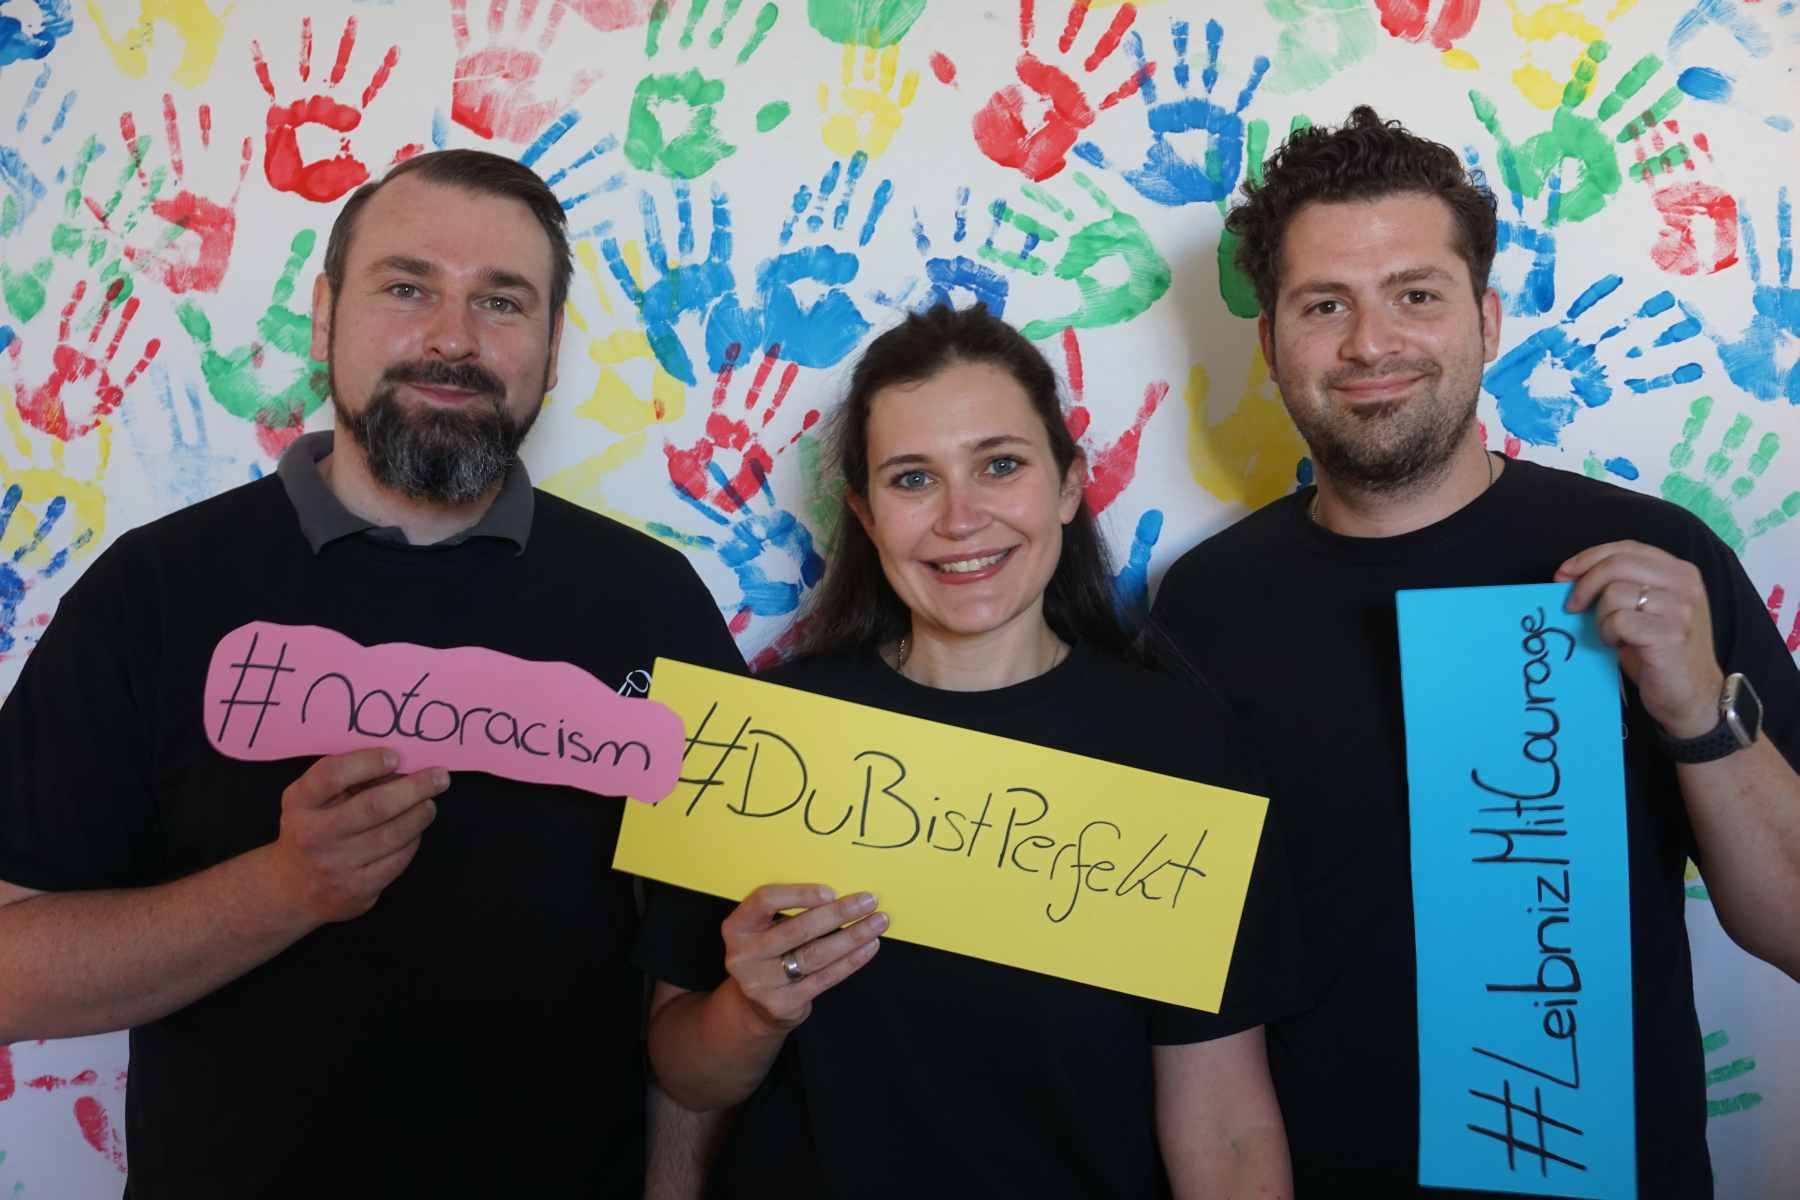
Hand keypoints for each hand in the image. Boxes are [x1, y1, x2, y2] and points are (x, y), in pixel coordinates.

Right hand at [266, 749, 447, 924]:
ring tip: (429, 804)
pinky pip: (397, 860)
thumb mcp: (311, 799)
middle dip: (414, 788)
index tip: (395, 757)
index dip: (367, 763)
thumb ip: (345, 778)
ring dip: (420, 815)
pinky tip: (415, 831)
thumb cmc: (312, 829)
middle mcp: (313, 835)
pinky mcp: (356, 890)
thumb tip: (400, 764)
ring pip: (392, 835)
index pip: (332, 776)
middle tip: (440, 777)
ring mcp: (334, 866)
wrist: (292, 889)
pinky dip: (412, 841)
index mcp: (300, 804)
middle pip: (374, 806)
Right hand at [721, 883, 883, 1031]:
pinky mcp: (781, 1004)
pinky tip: (869, 947)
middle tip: (869, 901)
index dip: (800, 894)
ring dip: (852, 936)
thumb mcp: (764, 929)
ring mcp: (760, 983)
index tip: (831, 891)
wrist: (755, 1006)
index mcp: (737, 926)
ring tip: (877, 922)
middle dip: (838, 913)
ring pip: (815, 955)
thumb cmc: (769, 954)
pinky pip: (824, 978)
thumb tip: (839, 894)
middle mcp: (743, 955)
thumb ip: (789, 912)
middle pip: (797, 929)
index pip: (765, 900)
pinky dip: (851, 961)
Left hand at [1557, 541, 1724, 737]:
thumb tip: (1570, 575)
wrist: (1691, 694)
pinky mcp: (1669, 633)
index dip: (1589, 557)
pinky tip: (1620, 645)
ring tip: (1613, 634)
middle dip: (1584, 584)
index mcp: (1679, 571)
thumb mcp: (1645, 609)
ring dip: (1600, 617)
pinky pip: (1618, 621)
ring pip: (1614, 594)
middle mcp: (1684, 584)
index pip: (1626, 548)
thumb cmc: (1659, 651)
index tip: (1563, 574)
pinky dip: (1609, 634)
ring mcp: (1680, 608)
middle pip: (1616, 565)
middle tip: (1572, 607)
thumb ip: (1623, 584)